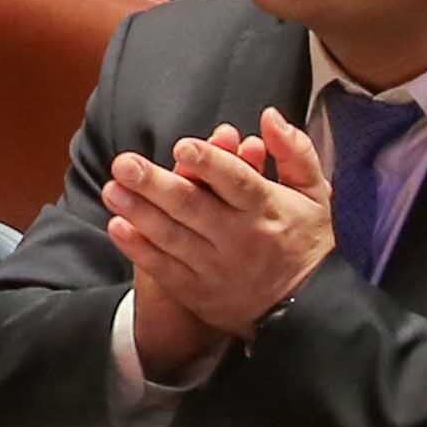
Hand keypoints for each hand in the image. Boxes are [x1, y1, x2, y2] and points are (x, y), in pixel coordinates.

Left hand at [106, 110, 337, 382]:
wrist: (310, 310)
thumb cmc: (307, 240)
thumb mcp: (314, 194)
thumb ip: (293, 152)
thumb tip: (269, 116)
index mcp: (267, 209)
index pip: (237, 182)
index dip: (210, 164)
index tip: (182, 146)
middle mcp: (240, 238)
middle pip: (194, 208)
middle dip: (156, 185)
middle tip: (124, 164)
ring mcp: (217, 267)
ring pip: (173, 237)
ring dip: (139, 213)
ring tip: (112, 190)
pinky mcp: (199, 292)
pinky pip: (164, 269)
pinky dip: (139, 249)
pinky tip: (117, 227)